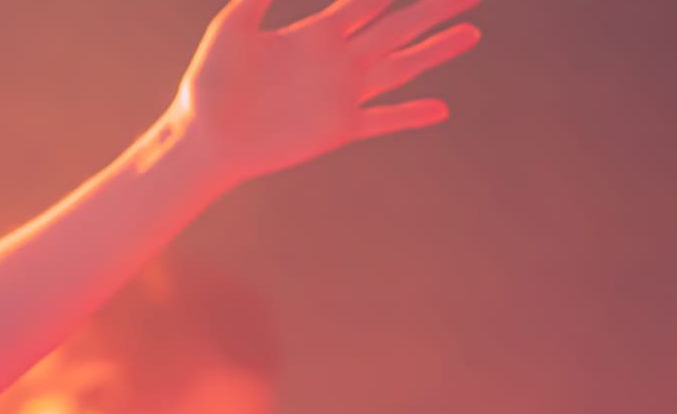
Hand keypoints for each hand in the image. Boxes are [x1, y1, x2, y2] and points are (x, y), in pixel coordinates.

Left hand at [172, 0, 482, 186]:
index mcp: (316, 32)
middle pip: (398, 26)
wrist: (204, 139)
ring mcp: (341, 95)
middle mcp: (337, 60)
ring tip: (471, 34)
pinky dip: (410, 115)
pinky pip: (383, 120)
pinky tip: (439, 109)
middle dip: (433, 8)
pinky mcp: (337, 128)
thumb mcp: (233, 26)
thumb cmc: (209, 82)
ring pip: (401, 66)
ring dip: (436, 50)